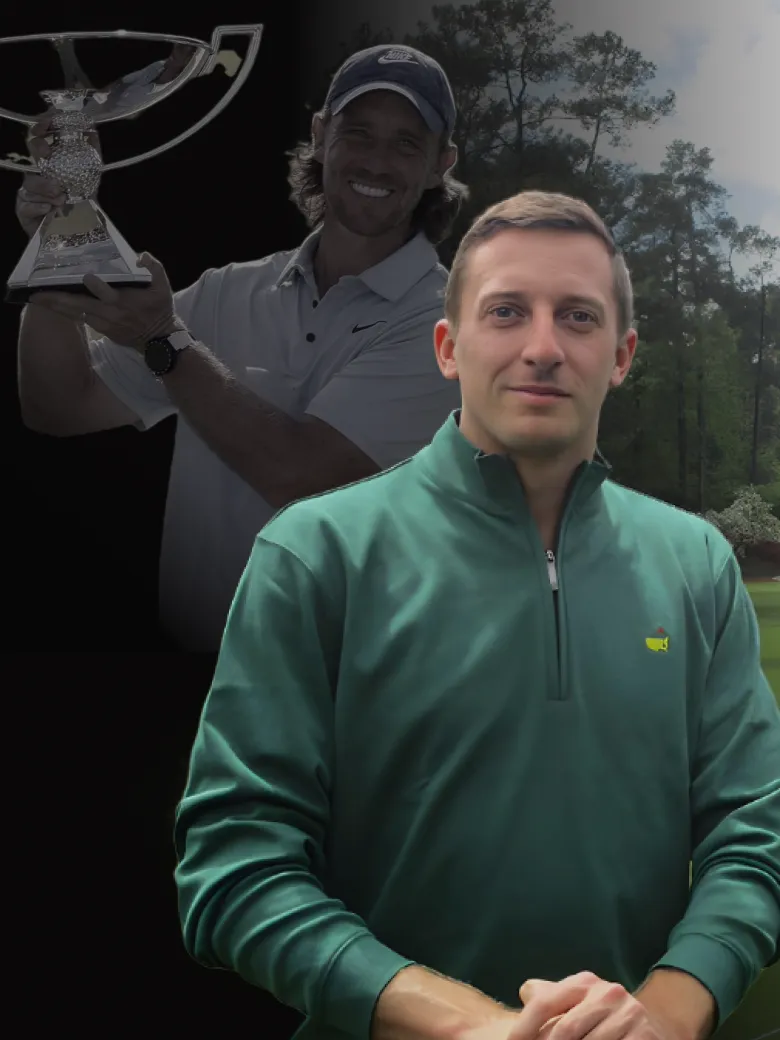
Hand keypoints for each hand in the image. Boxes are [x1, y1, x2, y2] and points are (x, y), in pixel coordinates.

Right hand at [14, 117, 100, 238]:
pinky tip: (49, 209)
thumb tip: (93, 130)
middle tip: (47, 154)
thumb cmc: (78, 202)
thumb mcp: (89, 178)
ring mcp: (26, 192)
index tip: (47, 123)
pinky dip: (39, 206)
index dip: (40, 127)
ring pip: (29, 183)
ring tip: (60, 196)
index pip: (38, 138)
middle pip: (29, 156)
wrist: (75, 233)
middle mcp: (34, 174)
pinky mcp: (23, 210)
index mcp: (47, 164)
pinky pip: (26, 205)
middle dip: (37, 151)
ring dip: (45, 187)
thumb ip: (91, 155)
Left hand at [29, 253, 177, 350]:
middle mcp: (109, 313)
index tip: (86, 277)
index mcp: (123, 301)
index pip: (107, 293)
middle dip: (57, 299)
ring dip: (56, 307)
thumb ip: (154, 267)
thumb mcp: (163, 286)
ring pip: (76, 314)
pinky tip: (53, 306)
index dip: (97, 286)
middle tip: (37, 293)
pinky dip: (67, 313)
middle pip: (80, 305)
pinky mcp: (103, 331)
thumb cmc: (159, 310)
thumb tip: (139, 256)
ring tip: (37, 300)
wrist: (159, 340)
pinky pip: (81, 320)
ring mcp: (104, 324)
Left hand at [517, 974, 680, 1039]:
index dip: (524, 1028)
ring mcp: (628, 1014)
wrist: (651, 1025)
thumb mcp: (576, 1000)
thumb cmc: (600, 1016)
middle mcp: (607, 992)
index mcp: (584, 982)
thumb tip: (525, 991)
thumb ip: (549, 995)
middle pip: (564, 1030)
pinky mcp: (645, 1035)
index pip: (544, 1003)